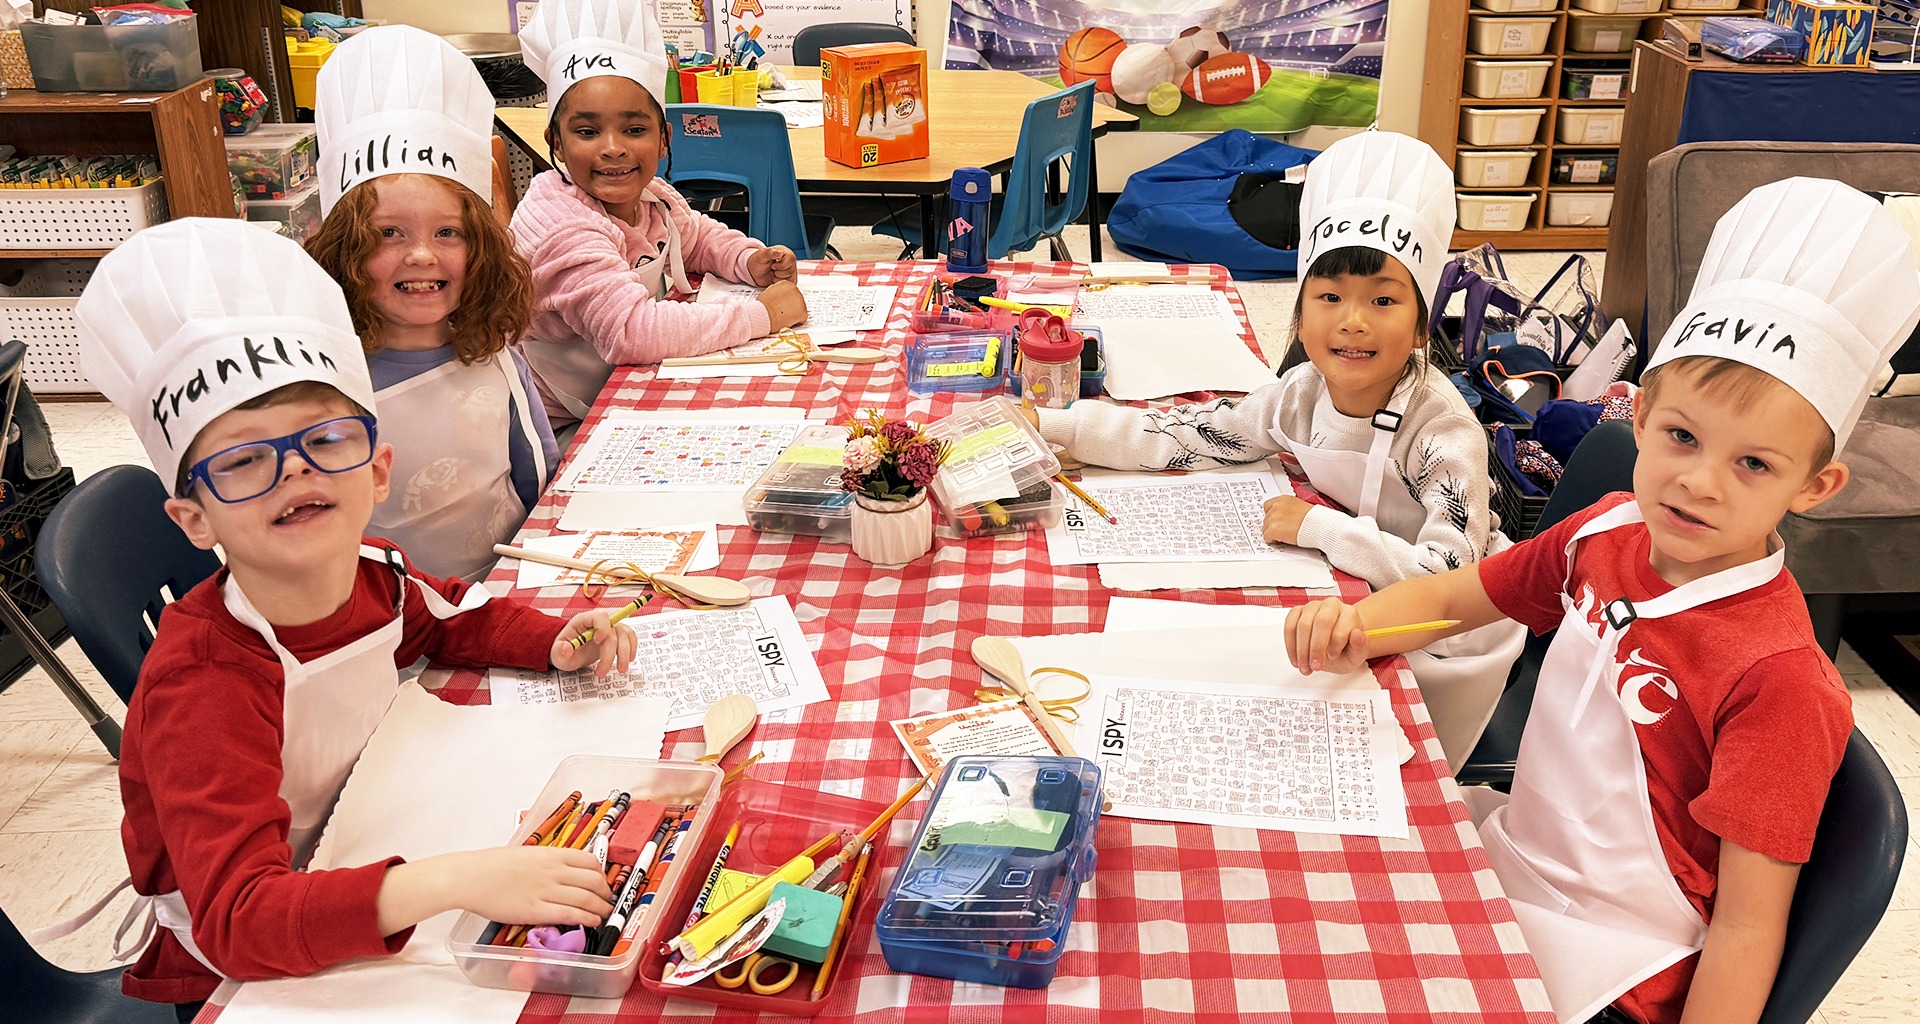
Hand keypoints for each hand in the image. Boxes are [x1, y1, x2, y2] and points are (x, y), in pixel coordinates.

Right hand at [439, 846, 613, 927]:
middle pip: (593, 881)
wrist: (469, 877)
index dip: (602, 874)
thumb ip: (546, 861)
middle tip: (607, 900)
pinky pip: (570, 914)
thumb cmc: (491, 865)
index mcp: (551, 854)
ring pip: (586, 899)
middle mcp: (553, 871)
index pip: (590, 861)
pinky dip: (587, 918)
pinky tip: (592, 921)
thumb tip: (561, 870)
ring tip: (604, 913)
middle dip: (605, 892)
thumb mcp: (526, 853)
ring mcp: (545, 891)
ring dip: (601, 907)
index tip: (603, 882)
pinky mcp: (535, 911)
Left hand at [549, 607, 637, 676]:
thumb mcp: (557, 654)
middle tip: (603, 671)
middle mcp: (599, 621)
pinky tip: (628, 660)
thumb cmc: (565, 651)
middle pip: (613, 631)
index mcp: (583, 620)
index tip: (597, 643)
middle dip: (610, 653)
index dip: (602, 627)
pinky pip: (630, 637)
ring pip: (625, 635)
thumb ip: (561, 651)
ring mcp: (609, 627)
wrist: (571, 654)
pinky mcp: (617, 635)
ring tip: (620, 669)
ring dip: (624, 654)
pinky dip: (632, 648)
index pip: (599, 616)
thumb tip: (567, 648)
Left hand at [746, 245, 797, 284]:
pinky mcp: (790, 280)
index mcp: (786, 252)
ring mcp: (791, 271)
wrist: (755, 271)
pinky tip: (775, 279)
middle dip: (778, 272)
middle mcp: (790, 262)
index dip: (781, 265)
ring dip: (778, 278)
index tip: (772, 265)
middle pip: (791, 271)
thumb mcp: (762, 255)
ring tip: (773, 273)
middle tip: (772, 269)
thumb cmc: (759, 261)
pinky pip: (789, 285)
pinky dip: (779, 283)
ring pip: (790, 279)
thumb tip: (780, 252)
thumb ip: (770, 252)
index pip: (791, 259)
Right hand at [757, 279, 806, 330]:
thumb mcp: (769, 293)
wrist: (763, 315)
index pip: (792, 293)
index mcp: (786, 284)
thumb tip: (781, 298)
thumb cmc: (762, 306)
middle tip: (782, 312)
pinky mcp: (803, 312)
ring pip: (800, 309)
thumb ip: (778, 293)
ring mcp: (801, 301)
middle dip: (792, 307)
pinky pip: (802, 319)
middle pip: (797, 300)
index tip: (783, 305)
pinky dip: (796, 322)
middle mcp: (795, 290)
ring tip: (783, 317)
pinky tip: (787, 321)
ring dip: (794, 314)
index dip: (787, 301)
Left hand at [1262, 495, 1312, 545]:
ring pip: (1265, 529)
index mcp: (1283, 499)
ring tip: (1285, 535)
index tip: (1277, 521)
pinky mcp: (1273, 529)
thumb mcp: (1300, 507)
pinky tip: (1282, 539)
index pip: (1268, 506)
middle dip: (1273, 525)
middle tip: (1283, 530)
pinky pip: (1267, 537)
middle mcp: (1276, 507)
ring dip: (1273, 533)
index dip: (1272, 516)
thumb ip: (1288, 509)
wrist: (1319, 525)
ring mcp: (1274, 518)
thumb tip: (1283, 516)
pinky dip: (1272, 540)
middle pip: (1266, 519)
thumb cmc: (1315, 518)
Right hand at [1284, 597, 1369, 675]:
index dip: (1335, 646)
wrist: (1335, 647)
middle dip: (1315, 648)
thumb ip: (1360, 646)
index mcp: (1349, 613)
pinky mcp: (1297, 612)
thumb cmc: (1346, 650)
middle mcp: (1331, 605)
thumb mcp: (1357, 655)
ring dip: (1301, 651)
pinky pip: (1289, 626)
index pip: (1340, 628)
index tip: (1333, 657)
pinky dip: (1291, 646)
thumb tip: (1357, 634)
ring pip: (1302, 625)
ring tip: (1305, 667)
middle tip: (1315, 666)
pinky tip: (1296, 659)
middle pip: (1320, 622)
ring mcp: (1312, 607)